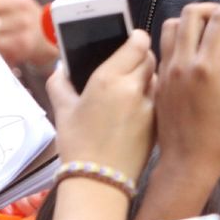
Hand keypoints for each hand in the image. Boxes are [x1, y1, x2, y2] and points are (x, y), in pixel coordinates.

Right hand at [47, 30, 155, 178]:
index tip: (130, 40)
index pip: (138, 42)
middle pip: (150, 57)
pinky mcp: (158, 122)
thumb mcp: (63, 111)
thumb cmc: (78, 146)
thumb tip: (61, 68)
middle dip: (141, 57)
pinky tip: (137, 108)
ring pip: (157, 78)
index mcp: (108, 78)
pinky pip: (159, 99)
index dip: (136, 38)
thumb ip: (60, 83)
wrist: (99, 182)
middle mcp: (132, 87)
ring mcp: (149, 106)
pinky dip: (151, 98)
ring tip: (132, 88)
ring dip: (148, 78)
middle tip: (129, 64)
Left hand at [155, 0, 219, 178]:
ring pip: (172, 25)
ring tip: (212, 29)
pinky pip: (165, 45)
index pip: (219, 20)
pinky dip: (180, 37)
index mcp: (206, 70)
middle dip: (214, 7)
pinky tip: (197, 51)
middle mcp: (182, 65)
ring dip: (193, 20)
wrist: (186, 168)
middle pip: (191, 13)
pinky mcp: (159, 81)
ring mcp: (166, 72)